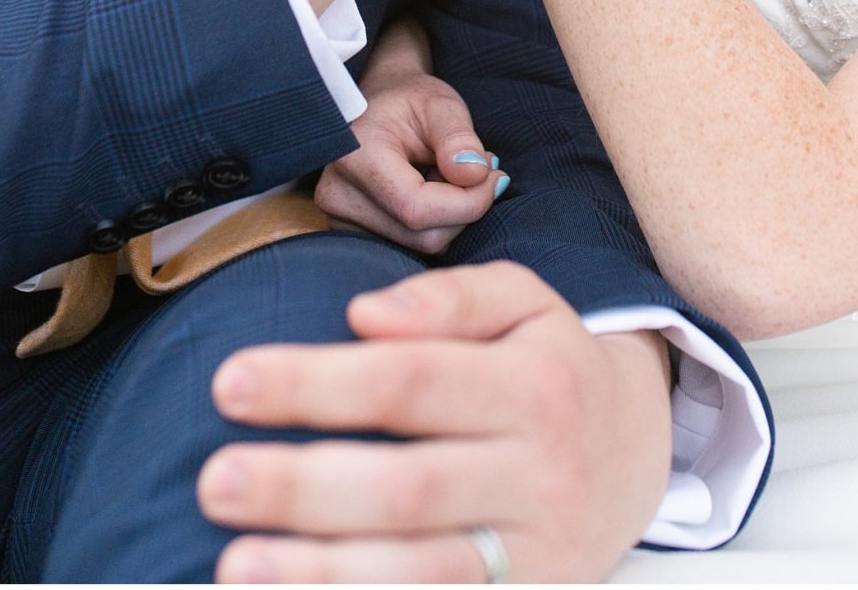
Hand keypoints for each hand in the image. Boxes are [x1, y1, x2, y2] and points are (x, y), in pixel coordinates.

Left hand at [200, 264, 673, 582]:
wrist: (645, 450)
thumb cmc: (551, 363)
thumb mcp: (522, 299)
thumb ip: (447, 296)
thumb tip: (365, 314)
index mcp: (532, 388)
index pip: (407, 383)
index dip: (315, 385)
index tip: (227, 383)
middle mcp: (540, 476)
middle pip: (408, 487)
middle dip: (302, 489)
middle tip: (213, 481)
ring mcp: (539, 554)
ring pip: (425, 570)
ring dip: (324, 574)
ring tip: (234, 564)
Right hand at [316, 20, 499, 255]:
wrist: (379, 105)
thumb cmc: (410, 101)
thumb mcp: (441, 105)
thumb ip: (459, 138)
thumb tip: (475, 175)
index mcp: (354, 157)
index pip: (418, 210)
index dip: (469, 202)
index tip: (495, 175)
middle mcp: (338, 195)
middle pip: (423, 236)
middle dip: (464, 209)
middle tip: (475, 169)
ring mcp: (340, 218)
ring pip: (421, 246)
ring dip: (450, 218)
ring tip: (447, 177)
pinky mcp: (353, 232)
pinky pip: (412, 247)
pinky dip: (434, 226)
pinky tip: (430, 194)